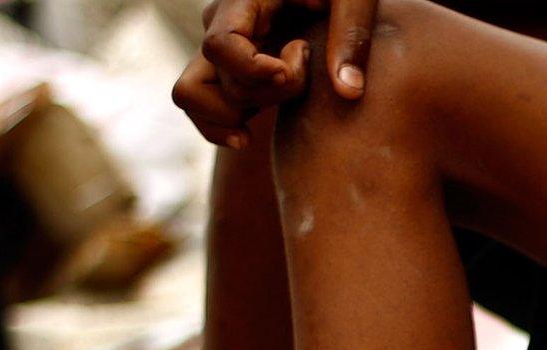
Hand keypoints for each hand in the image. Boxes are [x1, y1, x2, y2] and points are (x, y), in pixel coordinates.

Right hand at [173, 0, 376, 145]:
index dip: (251, 71)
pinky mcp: (227, 74)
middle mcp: (220, 24)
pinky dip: (217, 130)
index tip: (287, 74)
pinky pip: (199, 109)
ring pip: (194, 97)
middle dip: (266, 94)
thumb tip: (347, 90)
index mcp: (243, 1)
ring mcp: (219, 52)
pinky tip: (248, 139)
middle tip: (307, 73)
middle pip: (218, 79)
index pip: (220, 44)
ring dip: (235, 116)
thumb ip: (352, 33)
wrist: (330, 1)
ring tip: (279, 109)